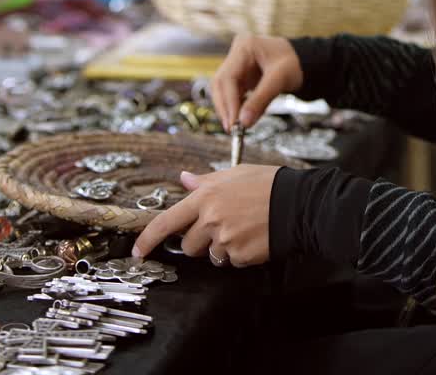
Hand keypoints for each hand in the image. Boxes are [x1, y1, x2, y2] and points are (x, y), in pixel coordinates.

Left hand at [132, 165, 278, 266]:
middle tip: (221, 224)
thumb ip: (205, 181)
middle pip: (188, 244)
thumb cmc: (266, 184)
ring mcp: (224, 240)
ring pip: (209, 255)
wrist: (296, 203)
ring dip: (219, 247)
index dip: (148, 238)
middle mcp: (211, 220)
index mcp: (205, 197)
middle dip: (199, 239)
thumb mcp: (234, 173)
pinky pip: (230, 261)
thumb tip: (184, 180)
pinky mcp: (239, 256)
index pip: (167, 221)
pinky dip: (237, 254)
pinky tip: (251, 237)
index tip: (139, 250)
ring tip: (240, 228)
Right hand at [211, 35, 302, 130]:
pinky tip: (244, 116)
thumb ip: (261, 100)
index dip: (229, 101)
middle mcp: (237, 53)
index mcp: (245, 46)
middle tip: (232, 129)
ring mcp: (237, 64)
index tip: (234, 123)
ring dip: (229, 109)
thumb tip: (243, 122)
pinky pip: (232, 93)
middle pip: (220, 83)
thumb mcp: (280, 80)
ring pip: (223, 90)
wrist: (304, 61)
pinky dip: (236, 106)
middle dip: (225, 107)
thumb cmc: (294, 64)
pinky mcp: (240, 75)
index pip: (227, 77)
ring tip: (237, 126)